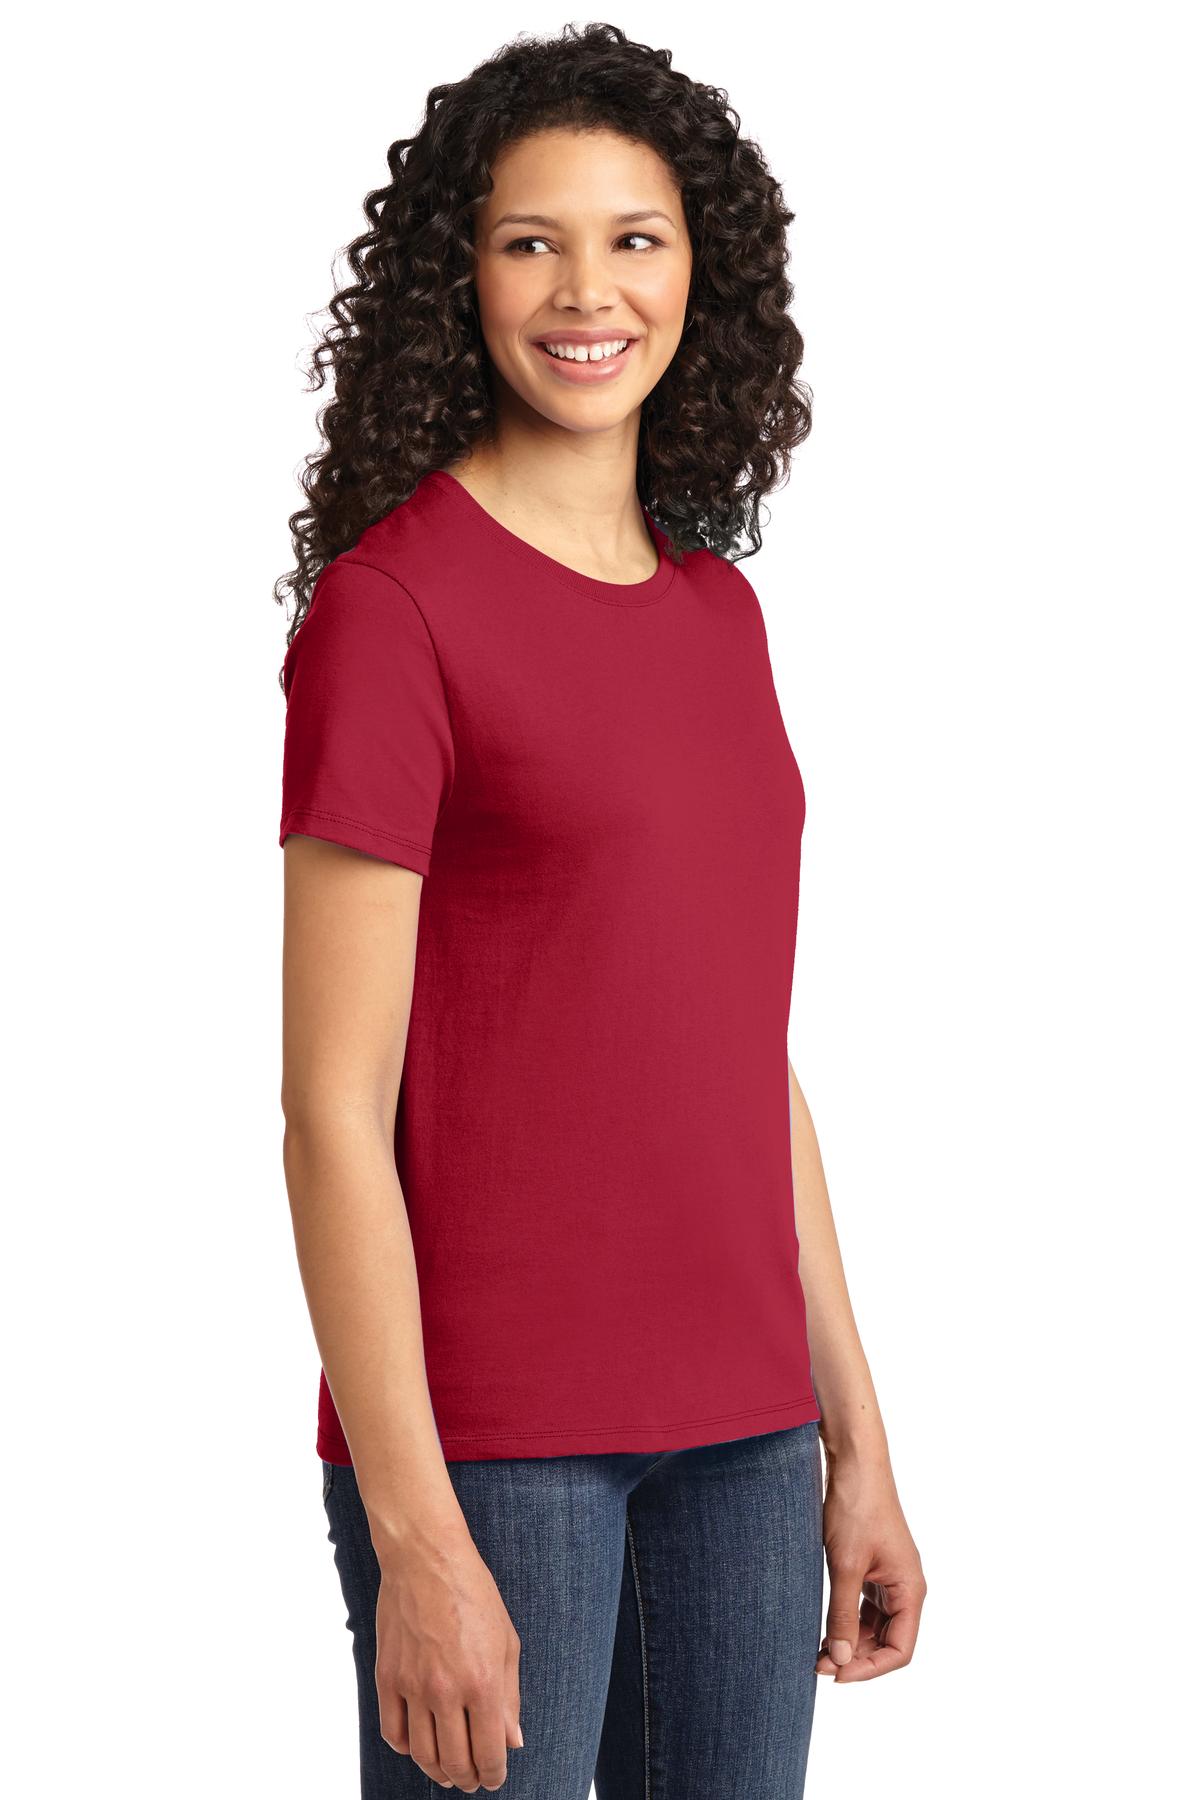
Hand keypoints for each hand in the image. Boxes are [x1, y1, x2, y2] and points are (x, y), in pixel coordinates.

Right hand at [374, 1522, 523, 1789]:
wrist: (426, 1559)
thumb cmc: (473, 1593)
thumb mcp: (507, 1641)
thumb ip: (509, 1697)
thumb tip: (512, 1741)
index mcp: (482, 1682)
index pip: (488, 1753)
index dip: (494, 1774)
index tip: (494, 1777)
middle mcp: (446, 1691)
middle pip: (454, 1762)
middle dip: (467, 1779)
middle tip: (473, 1779)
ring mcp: (412, 1686)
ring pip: (422, 1754)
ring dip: (438, 1771)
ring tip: (448, 1770)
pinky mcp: (387, 1677)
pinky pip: (392, 1732)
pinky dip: (405, 1749)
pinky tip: (418, 1745)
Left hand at [815, 1444, 925, 1682]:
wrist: (854, 1461)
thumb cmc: (856, 1507)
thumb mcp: (845, 1565)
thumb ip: (843, 1615)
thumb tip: (839, 1661)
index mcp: (910, 1589)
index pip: (900, 1650)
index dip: (870, 1669)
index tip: (836, 1675)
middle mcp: (904, 1587)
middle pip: (888, 1641)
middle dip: (856, 1658)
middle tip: (817, 1665)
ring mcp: (888, 1576)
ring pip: (875, 1627)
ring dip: (850, 1642)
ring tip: (817, 1652)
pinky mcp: (872, 1567)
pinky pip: (864, 1607)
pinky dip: (847, 1621)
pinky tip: (824, 1628)